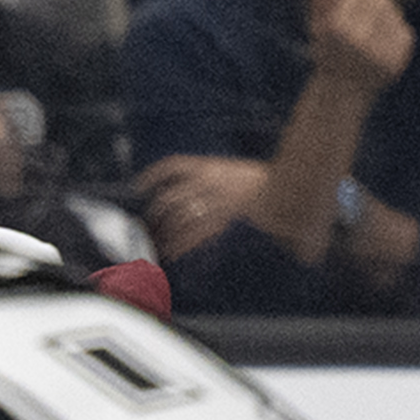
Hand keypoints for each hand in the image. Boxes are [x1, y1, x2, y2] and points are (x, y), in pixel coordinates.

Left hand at [136, 152, 270, 259]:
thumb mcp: (225, 170)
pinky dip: (180, 245)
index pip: (172, 166)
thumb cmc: (254, 182)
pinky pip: (193, 235)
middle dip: (155, 212)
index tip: (138, 186)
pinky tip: (170, 253)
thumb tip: (174, 192)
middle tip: (146, 223)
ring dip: (164, 233)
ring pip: (179, 218)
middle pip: (170, 197)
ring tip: (154, 243)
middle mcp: (208, 182)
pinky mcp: (221, 222)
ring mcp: (214, 202)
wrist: (281, 191)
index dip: (152, 175)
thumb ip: (202, 178)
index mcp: (208, 166)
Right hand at [307, 0, 415, 92]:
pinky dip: (397, 38)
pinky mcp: (395, 63)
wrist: (342, 93)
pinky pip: (406, 34)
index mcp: (336, 27)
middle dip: (375, 6)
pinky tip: (382, 51)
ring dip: (387, 21)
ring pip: (395, 15)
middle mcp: (356, 40)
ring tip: (371, 38)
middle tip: (364, 23)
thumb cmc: (329, 53)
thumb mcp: (319, 25)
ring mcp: (377, 54)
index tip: (352, 9)